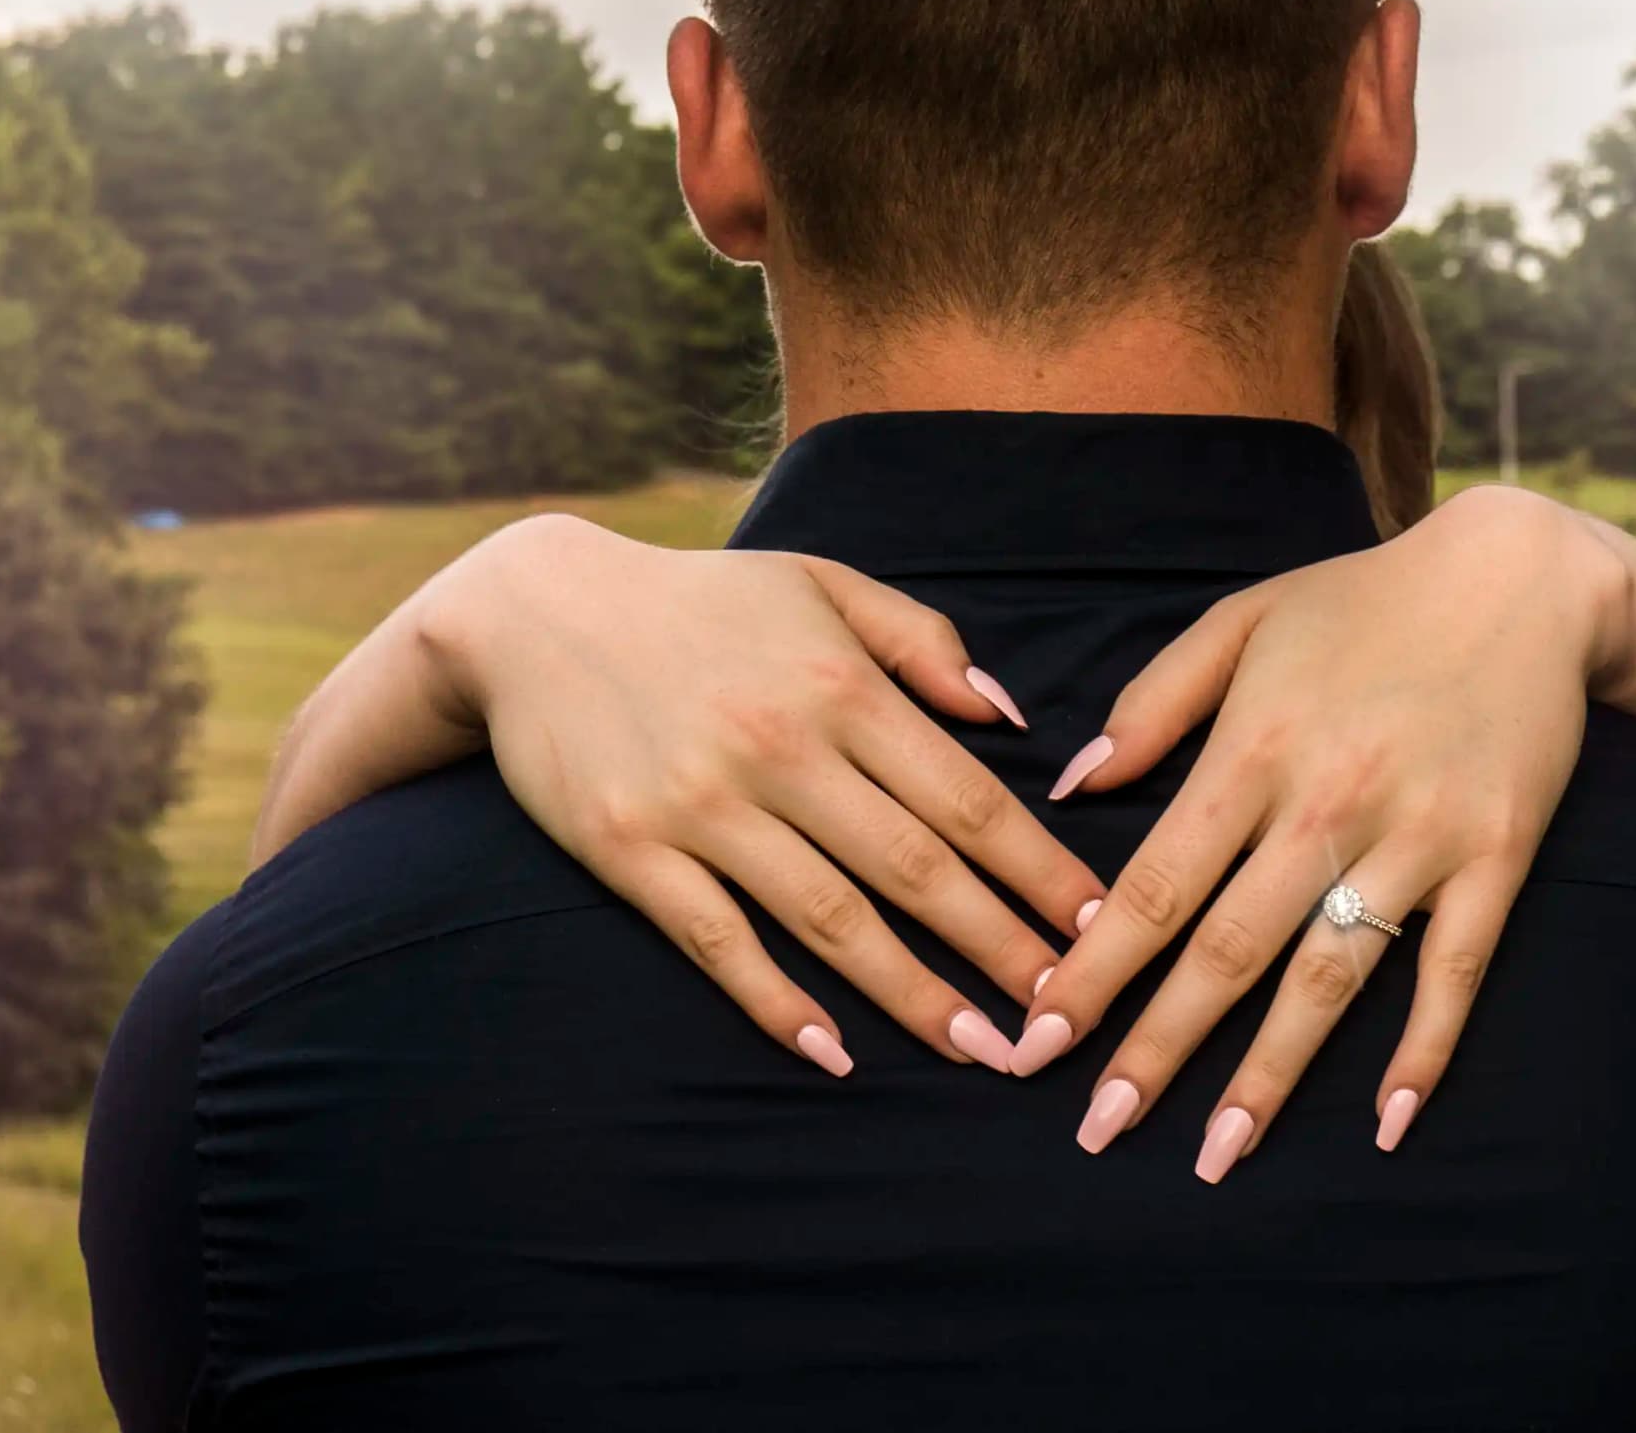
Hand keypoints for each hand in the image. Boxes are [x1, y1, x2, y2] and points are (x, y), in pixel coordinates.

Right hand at [419, 516, 1107, 1073]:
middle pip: (916, 868)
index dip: (1038, 868)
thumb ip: (922, 642)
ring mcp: (704, 805)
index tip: (1100, 925)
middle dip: (1000, 948)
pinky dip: (774, 1000)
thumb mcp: (820, 584)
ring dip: (911, 993)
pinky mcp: (632, 849)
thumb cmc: (700, 600)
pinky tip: (830, 1049)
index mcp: (842, 686)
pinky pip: (717, 940)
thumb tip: (1010, 716)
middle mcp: (782, 747)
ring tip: (978, 1050)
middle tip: (1063, 1018)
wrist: (535, 610)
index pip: (966, 795)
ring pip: (830, 917)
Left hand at [1008, 485, 1633, 1179]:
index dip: (1094, 968)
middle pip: (1226, 949)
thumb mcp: (1242, 621)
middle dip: (1156, 1048)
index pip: (1154, 882)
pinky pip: (1454, 972)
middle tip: (1099, 1130)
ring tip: (1220, 1153)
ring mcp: (1417, 836)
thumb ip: (1152, 704)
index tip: (1039, 1040)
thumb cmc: (1364, 601)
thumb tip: (1069, 786)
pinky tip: (1387, 1124)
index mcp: (1251, 747)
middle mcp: (1326, 801)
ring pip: (1329, 977)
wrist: (1523, 576)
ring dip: (1271, 1074)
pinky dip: (1422, 1051)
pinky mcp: (1496, 857)